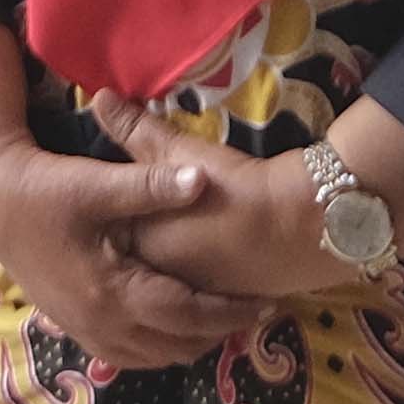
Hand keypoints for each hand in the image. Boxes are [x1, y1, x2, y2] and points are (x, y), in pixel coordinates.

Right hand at [0, 134, 271, 371]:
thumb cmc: (44, 190)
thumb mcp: (97, 183)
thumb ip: (151, 185)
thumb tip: (202, 180)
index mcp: (112, 291)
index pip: (188, 315)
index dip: (230, 312)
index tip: (265, 303)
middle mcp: (100, 323)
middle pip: (176, 345)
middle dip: (217, 332)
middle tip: (250, 313)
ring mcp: (84, 330)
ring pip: (154, 356)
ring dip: (189, 342)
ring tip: (219, 318)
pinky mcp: (72, 326)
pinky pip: (127, 355)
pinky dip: (157, 346)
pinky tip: (171, 323)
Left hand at [86, 91, 369, 302]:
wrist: (304, 224)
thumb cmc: (232, 187)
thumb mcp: (179, 151)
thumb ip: (135, 129)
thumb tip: (99, 98)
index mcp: (140, 244)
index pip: (107, 231)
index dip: (111, 211)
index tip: (117, 195)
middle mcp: (161, 279)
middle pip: (136, 261)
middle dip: (140, 240)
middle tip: (154, 213)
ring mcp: (196, 297)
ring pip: (170, 279)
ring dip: (173, 262)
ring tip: (187, 232)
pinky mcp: (229, 305)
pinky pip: (202, 292)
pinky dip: (203, 275)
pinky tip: (213, 253)